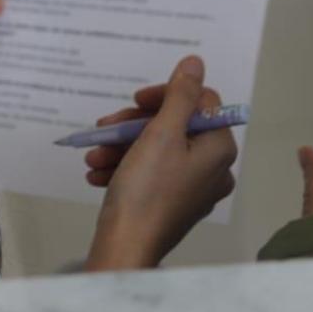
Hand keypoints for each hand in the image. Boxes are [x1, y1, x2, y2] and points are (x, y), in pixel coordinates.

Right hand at [83, 56, 238, 270]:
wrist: (125, 249)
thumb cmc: (146, 189)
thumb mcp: (161, 133)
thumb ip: (180, 95)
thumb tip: (196, 62)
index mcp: (219, 149)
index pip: (200, 102)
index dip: (165, 96)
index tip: (134, 100)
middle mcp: (213, 169)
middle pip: (175, 127)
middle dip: (135, 125)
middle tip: (105, 126)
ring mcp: (192, 190)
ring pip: (157, 151)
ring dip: (121, 147)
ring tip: (93, 155)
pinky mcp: (171, 205)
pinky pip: (150, 175)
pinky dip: (124, 168)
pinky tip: (97, 173)